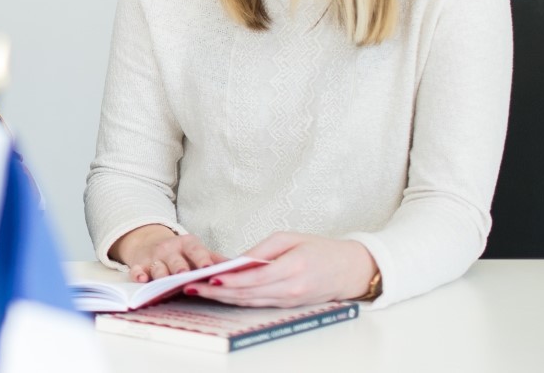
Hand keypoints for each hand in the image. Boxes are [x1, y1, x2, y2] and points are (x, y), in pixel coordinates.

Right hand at [111, 224, 222, 282]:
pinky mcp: (140, 264)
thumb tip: (246, 267)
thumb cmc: (182, 253)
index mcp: (188, 244)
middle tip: (183, 275)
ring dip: (160, 274)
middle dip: (179, 267)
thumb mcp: (200, 252)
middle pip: (175, 260)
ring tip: (163, 281)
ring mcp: (154, 257)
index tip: (207, 268)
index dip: (201, 259)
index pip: (196, 250)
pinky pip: (136, 269)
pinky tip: (141, 278)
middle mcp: (170, 249)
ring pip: (157, 267)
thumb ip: (218, 261)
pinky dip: (137, 274)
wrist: (151, 243)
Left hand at [184, 233, 374, 307]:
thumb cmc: (321, 249)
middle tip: (192, 287)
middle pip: (249, 293)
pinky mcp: (289, 305)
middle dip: (218, 292)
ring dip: (223, 298)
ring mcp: (290, 300)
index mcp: (294, 267)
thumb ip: (262, 250)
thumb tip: (236, 261)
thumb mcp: (290, 238)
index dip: (233, 280)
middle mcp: (292, 288)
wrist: (351, 269)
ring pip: (251, 302)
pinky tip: (220, 294)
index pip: (257, 277)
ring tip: (199, 291)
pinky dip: (238, 300)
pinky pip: (259, 303)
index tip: (211, 278)